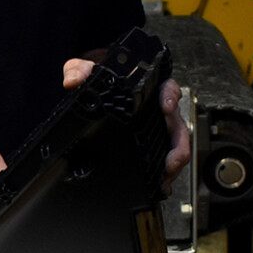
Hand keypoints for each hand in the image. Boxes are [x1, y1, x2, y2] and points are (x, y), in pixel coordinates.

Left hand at [62, 58, 191, 192]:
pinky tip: (159, 182)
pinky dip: (163, 171)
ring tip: (167, 174)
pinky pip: (162, 157)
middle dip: (178, 143)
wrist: (97, 89)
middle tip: (171, 158)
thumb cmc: (100, 79)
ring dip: (174, 161)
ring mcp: (157, 127)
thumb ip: (80, 70)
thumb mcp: (89, 71)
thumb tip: (73, 80)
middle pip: (177, 124)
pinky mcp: (152, 143)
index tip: (166, 105)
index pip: (168, 89)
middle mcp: (158, 109)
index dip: (170, 96)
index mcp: (148, 89)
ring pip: (175, 144)